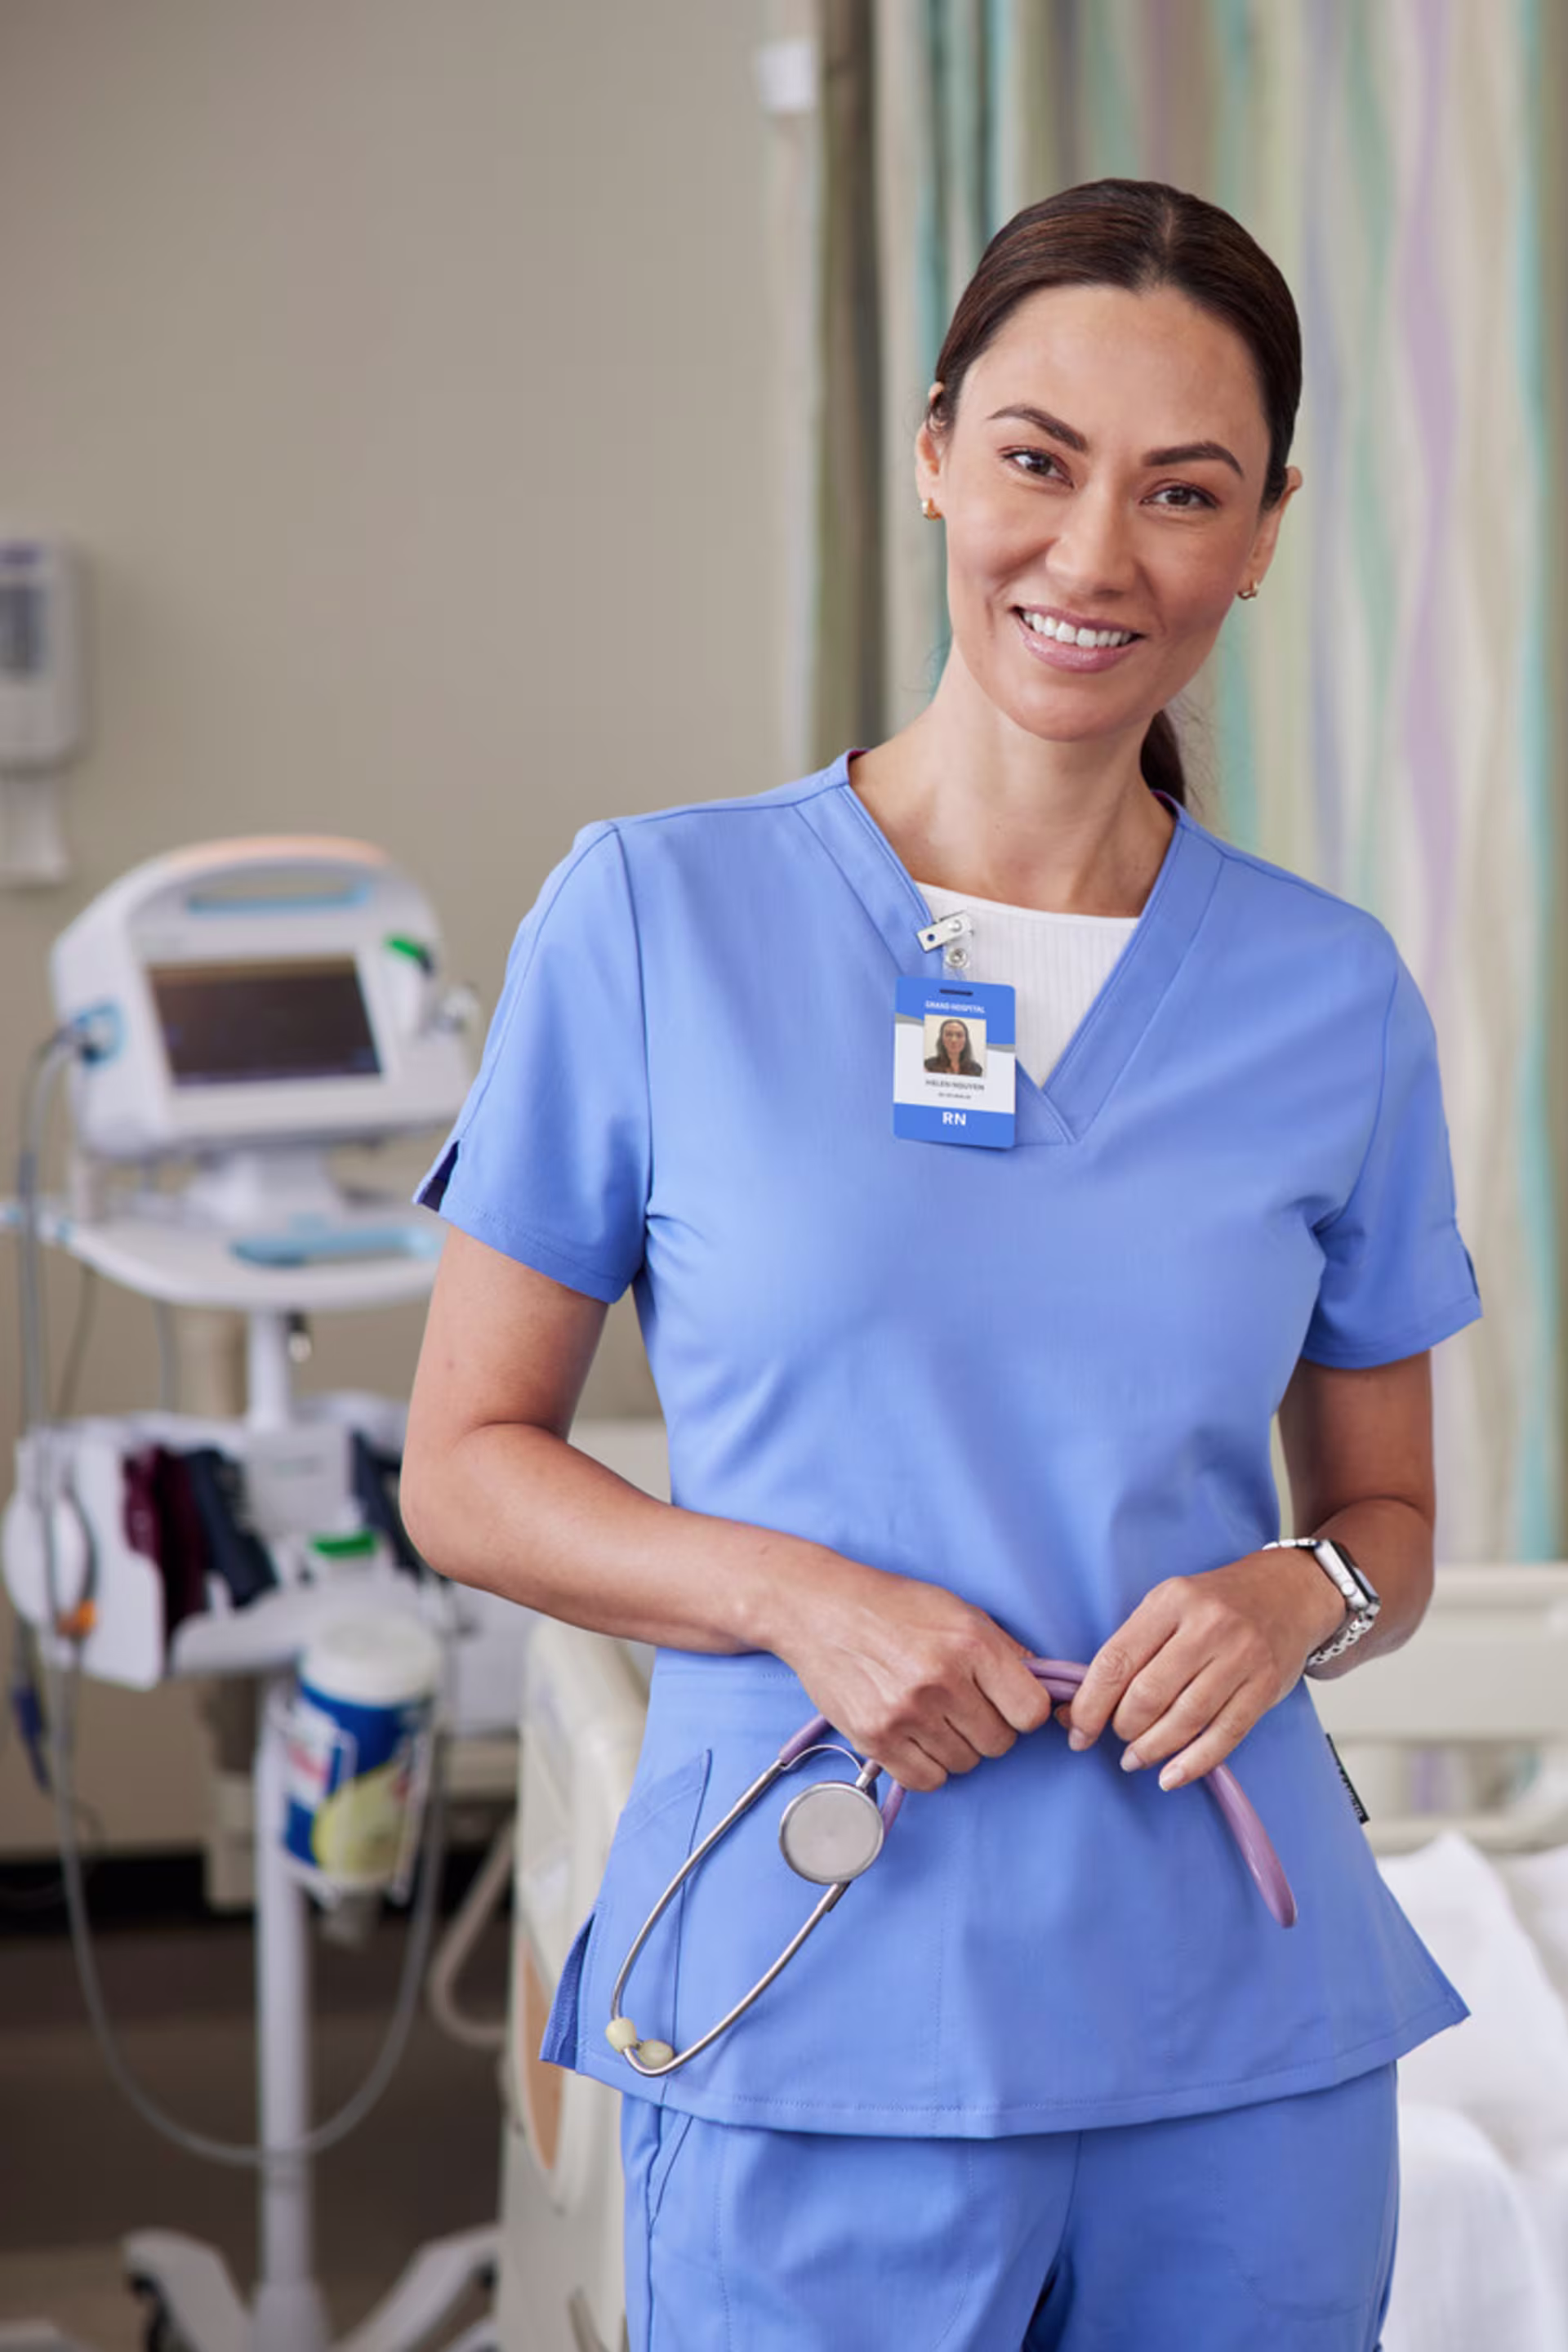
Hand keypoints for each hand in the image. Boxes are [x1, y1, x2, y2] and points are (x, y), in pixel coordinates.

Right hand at [765, 1553, 1055, 1792]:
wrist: (819, 1609)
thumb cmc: (892, 1605)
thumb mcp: (957, 1610)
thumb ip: (1003, 1648)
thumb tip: (1043, 1684)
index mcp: (970, 1645)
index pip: (1031, 1712)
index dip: (1022, 1711)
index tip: (1006, 1703)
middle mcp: (941, 1682)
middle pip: (999, 1744)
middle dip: (988, 1728)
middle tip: (963, 1706)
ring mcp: (907, 1714)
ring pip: (965, 1763)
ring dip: (956, 1746)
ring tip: (933, 1715)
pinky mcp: (876, 1739)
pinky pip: (927, 1779)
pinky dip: (928, 1765)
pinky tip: (916, 1736)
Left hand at [1059, 1549, 1346, 1790]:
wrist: (1288, 1592)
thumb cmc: (1216, 1603)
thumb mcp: (1169, 1603)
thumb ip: (1131, 1647)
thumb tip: (1079, 1705)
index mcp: (1171, 1601)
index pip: (1117, 1661)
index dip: (1090, 1704)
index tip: (1075, 1730)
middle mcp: (1207, 1626)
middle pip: (1148, 1694)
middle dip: (1122, 1727)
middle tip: (1115, 1738)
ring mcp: (1241, 1657)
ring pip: (1184, 1719)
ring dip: (1151, 1749)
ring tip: (1135, 1758)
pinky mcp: (1265, 1687)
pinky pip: (1224, 1735)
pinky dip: (1193, 1763)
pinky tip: (1171, 1776)